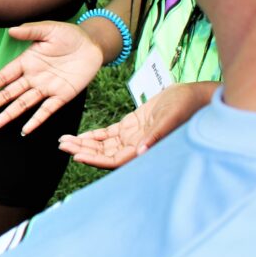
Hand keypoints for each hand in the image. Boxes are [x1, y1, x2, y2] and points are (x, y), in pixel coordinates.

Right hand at [0, 21, 103, 134]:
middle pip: (10, 93)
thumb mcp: (49, 29)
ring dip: (10, 114)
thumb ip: (31, 31)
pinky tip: (25, 129)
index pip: (5, 75)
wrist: (93, 45)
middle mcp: (33, 78)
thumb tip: (11, 30)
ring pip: (24, 104)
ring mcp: (46, 88)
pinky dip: (36, 120)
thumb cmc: (69, 35)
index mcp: (27, 62)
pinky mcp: (62, 96)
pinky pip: (47, 110)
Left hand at [58, 81, 218, 168]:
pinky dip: (94, 136)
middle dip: (82, 150)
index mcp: (145, 149)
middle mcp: (137, 147)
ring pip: (103, 145)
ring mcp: (133, 137)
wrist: (194, 96)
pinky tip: (80, 136)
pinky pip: (108, 135)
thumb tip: (141, 152)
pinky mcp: (132, 126)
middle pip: (103, 154)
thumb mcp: (171, 119)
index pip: (114, 160)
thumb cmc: (187, 108)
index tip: (76, 156)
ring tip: (64, 140)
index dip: (95, 160)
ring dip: (83, 144)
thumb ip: (156, 136)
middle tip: (61, 144)